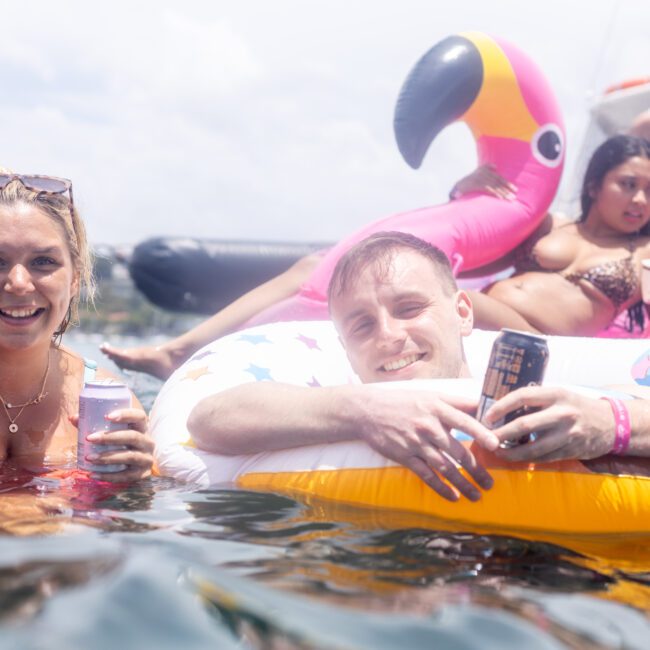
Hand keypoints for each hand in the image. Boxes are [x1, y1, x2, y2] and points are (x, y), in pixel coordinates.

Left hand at [82, 407, 154, 482]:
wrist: (138, 464)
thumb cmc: (121, 442)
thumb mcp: (113, 431)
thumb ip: (94, 423)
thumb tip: (73, 418)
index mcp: (142, 427)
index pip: (139, 416)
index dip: (125, 414)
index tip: (107, 416)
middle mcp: (148, 442)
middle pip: (132, 437)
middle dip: (110, 437)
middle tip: (89, 438)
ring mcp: (147, 458)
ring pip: (129, 456)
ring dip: (108, 457)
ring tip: (89, 458)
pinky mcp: (142, 474)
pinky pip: (126, 476)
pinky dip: (108, 476)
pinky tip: (93, 474)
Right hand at [354, 389, 498, 501]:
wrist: (368, 411)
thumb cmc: (404, 401)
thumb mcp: (430, 395)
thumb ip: (457, 403)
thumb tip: (485, 408)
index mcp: (437, 408)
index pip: (464, 420)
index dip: (481, 433)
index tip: (496, 445)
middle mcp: (428, 426)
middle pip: (458, 451)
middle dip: (477, 469)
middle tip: (490, 483)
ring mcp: (416, 442)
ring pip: (444, 467)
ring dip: (462, 483)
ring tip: (476, 495)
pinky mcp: (405, 456)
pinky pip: (426, 475)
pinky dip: (440, 488)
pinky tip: (452, 497)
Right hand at [452, 164, 516, 199]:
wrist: (456, 187)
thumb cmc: (467, 182)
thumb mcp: (476, 172)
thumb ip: (486, 168)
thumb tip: (496, 167)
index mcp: (484, 170)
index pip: (499, 177)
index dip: (507, 184)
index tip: (515, 189)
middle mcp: (483, 173)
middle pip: (498, 181)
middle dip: (507, 189)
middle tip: (514, 195)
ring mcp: (480, 178)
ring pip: (495, 186)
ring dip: (503, 193)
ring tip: (510, 199)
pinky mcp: (477, 184)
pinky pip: (489, 189)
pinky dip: (496, 194)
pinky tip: (501, 198)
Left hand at [484, 387, 614, 461]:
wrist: (612, 424)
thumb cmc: (576, 406)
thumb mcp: (558, 396)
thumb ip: (535, 401)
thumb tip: (500, 409)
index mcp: (556, 394)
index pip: (522, 396)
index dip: (501, 406)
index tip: (487, 416)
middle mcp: (562, 412)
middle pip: (524, 424)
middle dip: (501, 433)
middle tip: (486, 437)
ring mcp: (568, 434)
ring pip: (533, 447)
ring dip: (510, 452)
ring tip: (496, 451)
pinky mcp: (571, 450)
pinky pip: (543, 457)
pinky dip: (526, 459)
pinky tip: (514, 457)